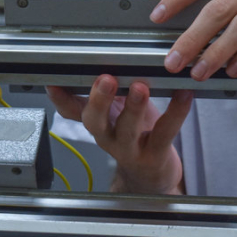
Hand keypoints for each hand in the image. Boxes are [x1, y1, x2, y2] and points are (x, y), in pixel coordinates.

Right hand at [47, 76, 192, 194]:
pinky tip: (183, 94)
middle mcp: (107, 137)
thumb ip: (106, 93)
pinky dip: (176, 112)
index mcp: (97, 122)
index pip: (71, 110)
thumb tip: (101, 59)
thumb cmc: (134, 137)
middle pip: (94, 121)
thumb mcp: (114, 113)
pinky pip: (165, 132)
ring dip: (133, 108)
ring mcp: (130, 149)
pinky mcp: (155, 155)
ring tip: (140, 88)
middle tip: (105, 80)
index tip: (53, 83)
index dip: (60, 98)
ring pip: (127, 130)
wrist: (151, 177)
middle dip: (98, 100)